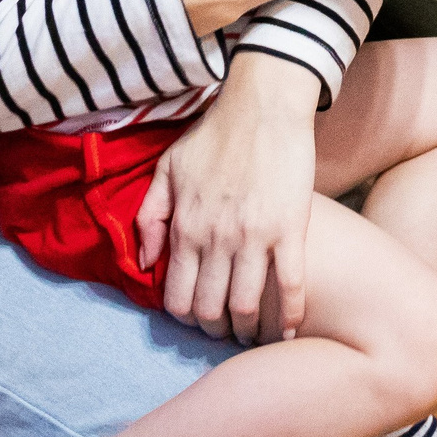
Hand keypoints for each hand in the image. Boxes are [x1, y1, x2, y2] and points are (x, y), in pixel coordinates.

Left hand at [136, 54, 321, 344]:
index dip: (185, 317)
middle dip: (216, 328)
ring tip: (254, 332)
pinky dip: (291, 314)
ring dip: (249, 328)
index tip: (196, 317)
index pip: (177, 297)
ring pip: (248, 305)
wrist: (263, 105)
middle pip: (211, 308)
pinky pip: (292, 284)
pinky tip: (292, 329)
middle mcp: (216, 239)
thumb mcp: (166, 171)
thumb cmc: (214, 134)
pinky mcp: (290, 229)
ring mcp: (255, 236)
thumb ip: (149, 219)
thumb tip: (144, 264)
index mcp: (186, 227)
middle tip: (226, 328)